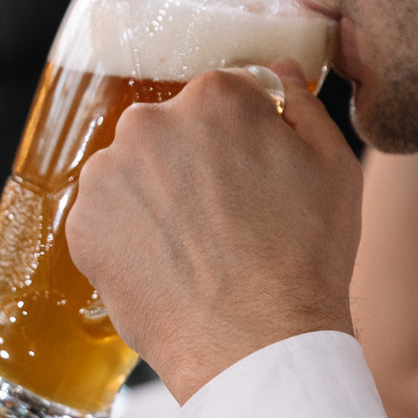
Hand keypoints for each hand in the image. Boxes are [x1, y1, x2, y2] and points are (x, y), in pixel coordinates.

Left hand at [65, 62, 361, 402]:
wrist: (255, 344)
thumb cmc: (304, 260)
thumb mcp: (334, 167)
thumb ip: (302, 106)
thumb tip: (280, 73)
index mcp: (213, 98)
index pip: (219, 100)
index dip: (238, 140)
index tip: (248, 177)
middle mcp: (149, 123)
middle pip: (169, 133)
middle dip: (190, 165)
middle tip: (223, 220)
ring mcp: (108, 174)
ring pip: (133, 175)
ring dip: (155, 199)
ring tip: (194, 250)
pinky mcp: (83, 224)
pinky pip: (107, 219)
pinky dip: (129, 239)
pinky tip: (166, 268)